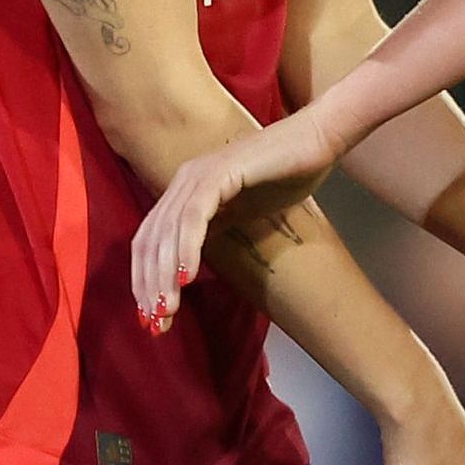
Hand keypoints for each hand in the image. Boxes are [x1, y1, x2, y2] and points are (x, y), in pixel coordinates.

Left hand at [131, 108, 340, 326]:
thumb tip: (192, 260)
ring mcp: (198, 175)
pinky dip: (186, 249)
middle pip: (149, 241)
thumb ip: (215, 229)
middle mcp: (183, 180)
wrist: (318, 141)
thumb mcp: (244, 211)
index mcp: (185, 189)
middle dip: (148, 286)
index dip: (145, 279)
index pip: (151, 241)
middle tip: (156, 324)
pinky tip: (187, 278)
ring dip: (164, 276)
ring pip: (167, 233)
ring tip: (168, 310)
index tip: (153, 315)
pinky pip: (194, 217)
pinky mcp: (219, 175)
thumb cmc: (288, 174)